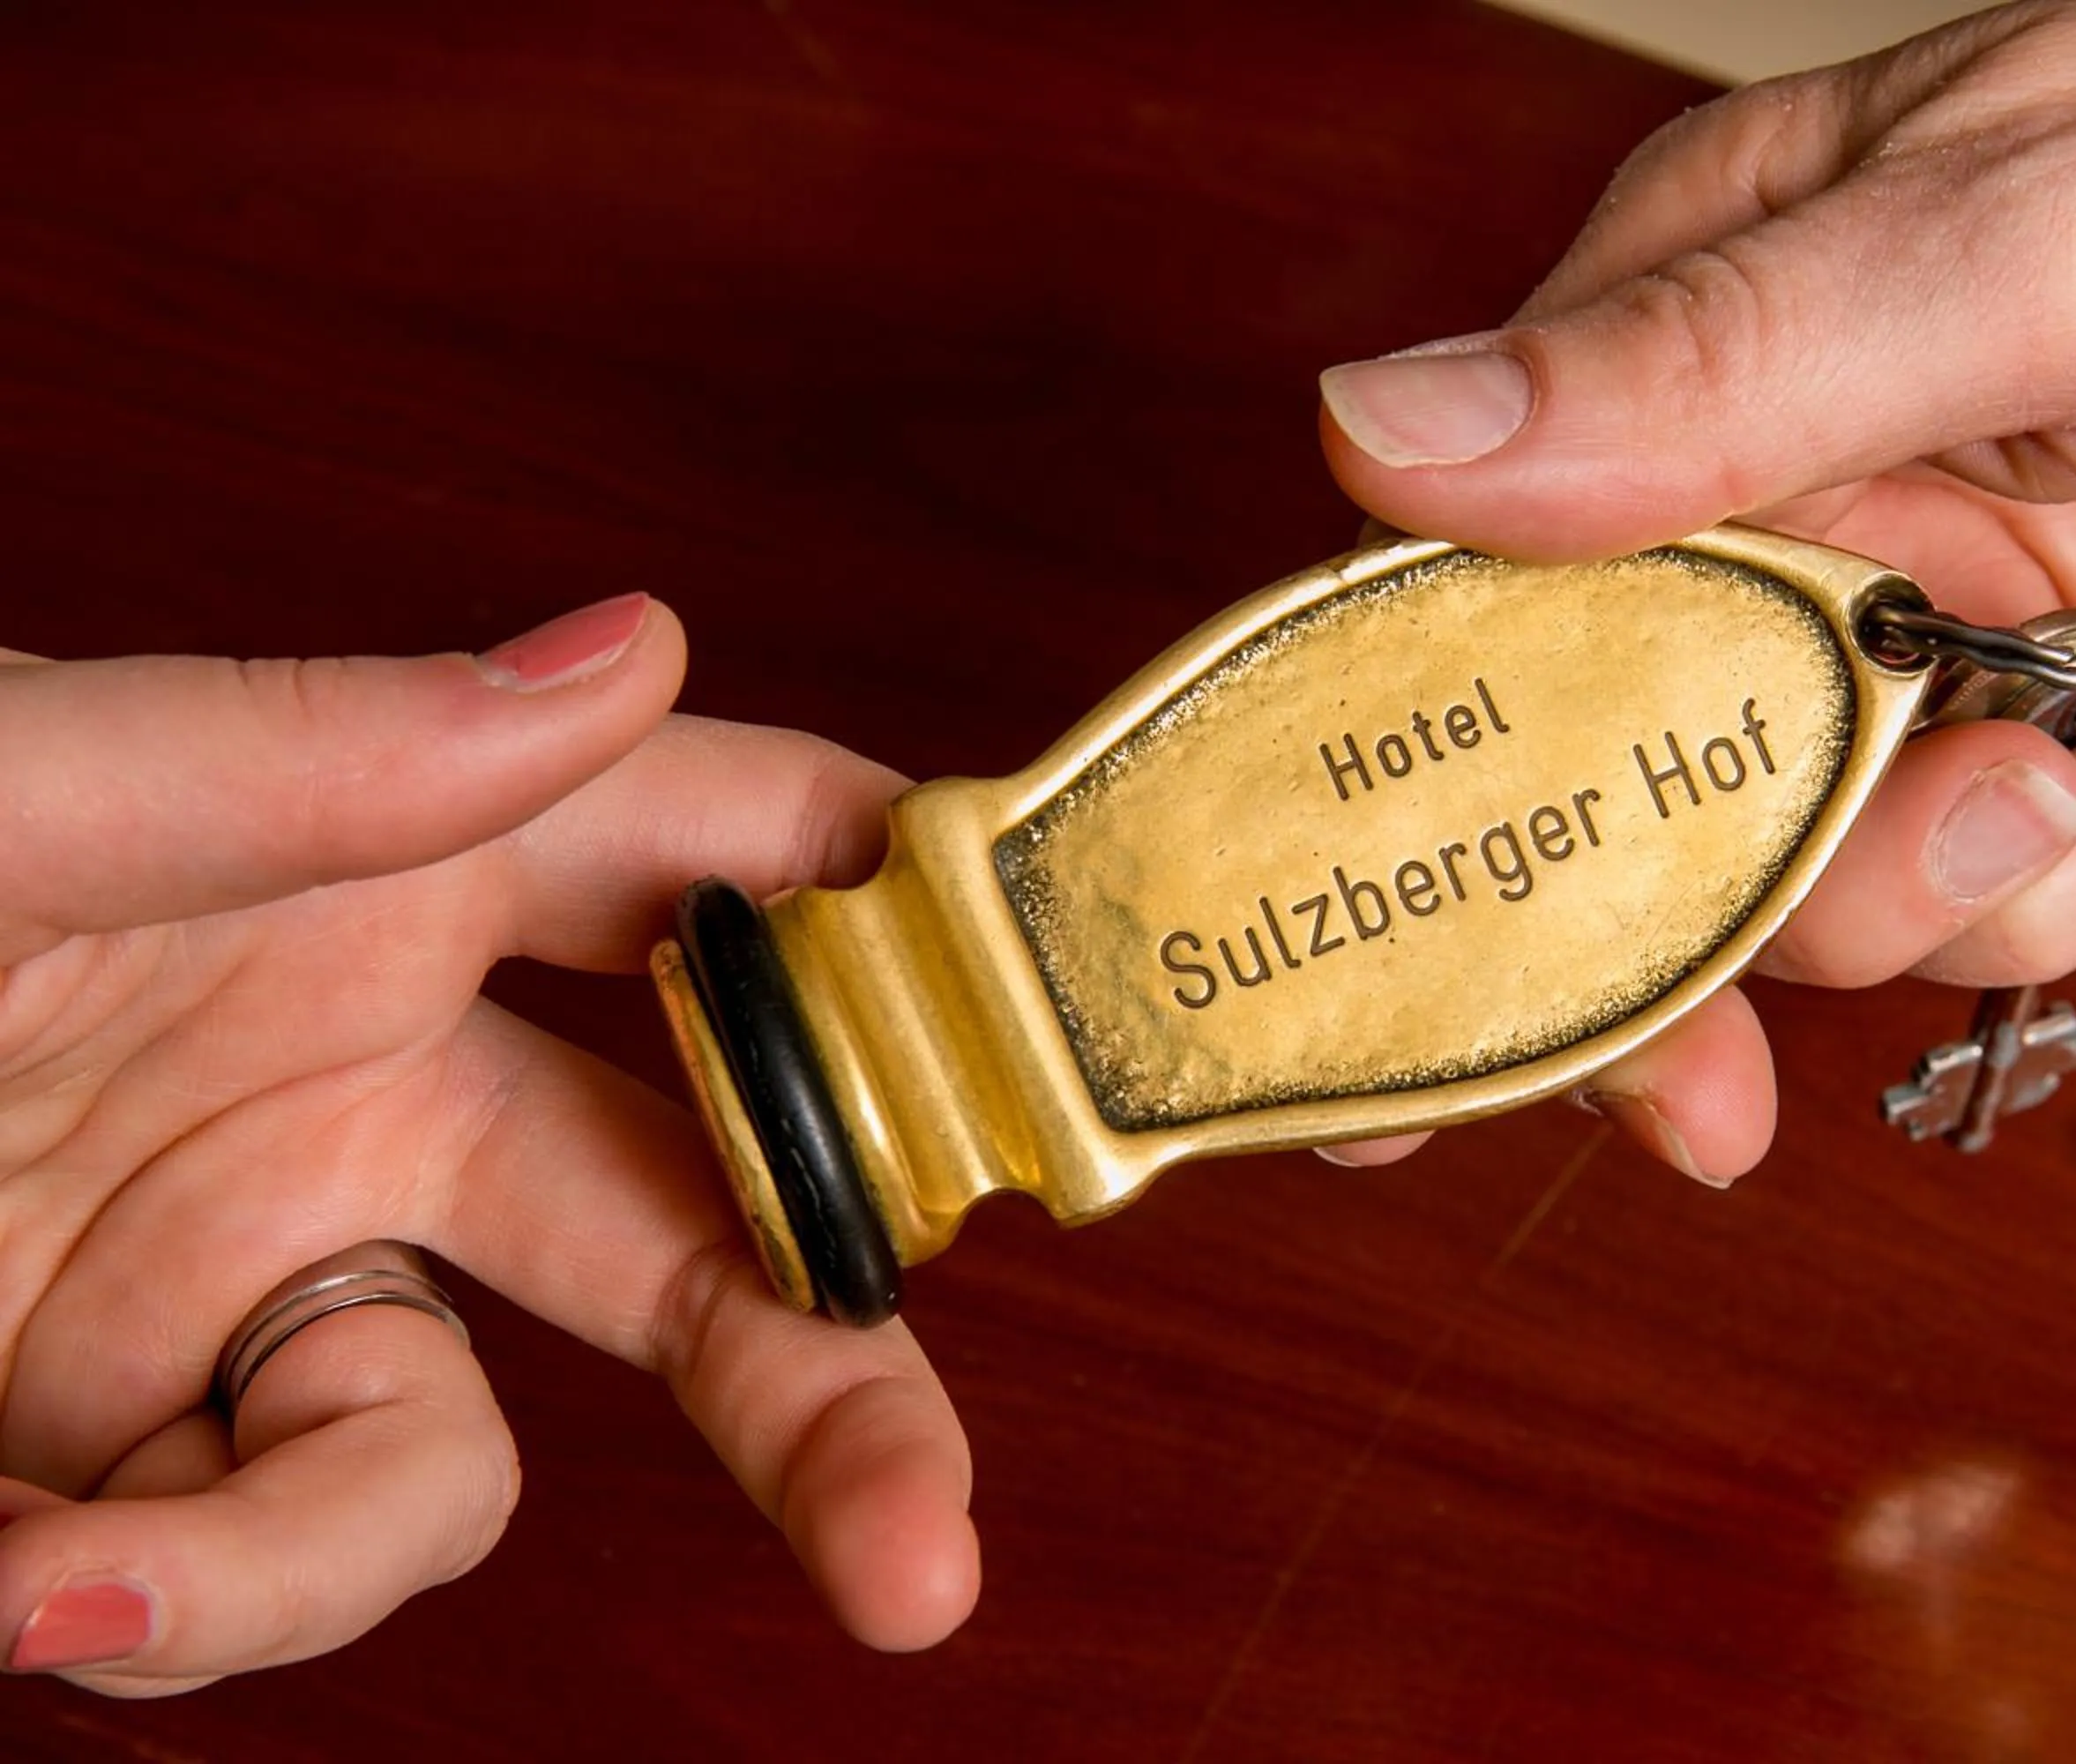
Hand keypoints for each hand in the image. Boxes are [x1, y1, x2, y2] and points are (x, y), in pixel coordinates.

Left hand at [0, 598, 974, 1692]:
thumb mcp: (13, 804)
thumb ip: (320, 748)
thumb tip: (640, 648)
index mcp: (364, 861)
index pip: (707, 860)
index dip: (894, 921)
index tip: (1052, 1012)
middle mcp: (347, 1074)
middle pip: (693, 1212)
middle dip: (822, 1371)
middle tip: (919, 1538)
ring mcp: (245, 1275)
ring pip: (466, 1447)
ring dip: (336, 1540)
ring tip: (107, 1582)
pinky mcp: (129, 1454)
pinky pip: (275, 1553)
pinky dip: (188, 1602)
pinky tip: (34, 1587)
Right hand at [1314, 0, 2075, 1179]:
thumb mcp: (2019, 237)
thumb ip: (1716, 361)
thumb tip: (1381, 438)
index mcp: (1680, 343)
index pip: (1468, 600)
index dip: (1420, 816)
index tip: (1407, 1023)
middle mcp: (1763, 495)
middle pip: (1614, 789)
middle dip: (1676, 947)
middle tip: (1714, 1103)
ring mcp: (1896, 615)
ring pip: (1801, 867)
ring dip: (1926, 890)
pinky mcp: (2032, 703)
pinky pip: (1980, 877)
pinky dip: (2071, 876)